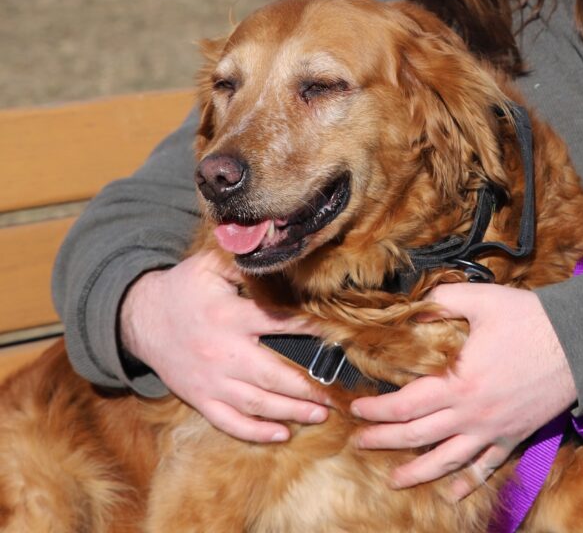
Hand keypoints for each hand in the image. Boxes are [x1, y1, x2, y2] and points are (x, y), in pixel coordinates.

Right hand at [118, 249, 333, 441]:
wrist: (140, 318)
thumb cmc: (183, 287)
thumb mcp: (210, 265)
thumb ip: (242, 261)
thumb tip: (274, 251)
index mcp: (229, 316)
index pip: (277, 322)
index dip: (308, 328)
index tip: (336, 336)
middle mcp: (222, 352)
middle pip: (271, 375)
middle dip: (306, 388)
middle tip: (334, 396)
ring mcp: (210, 381)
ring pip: (255, 404)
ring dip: (290, 412)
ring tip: (320, 416)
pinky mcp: (199, 398)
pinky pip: (229, 422)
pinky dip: (255, 433)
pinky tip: (281, 435)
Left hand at [351, 283, 576, 498]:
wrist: (577, 344)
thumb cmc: (529, 319)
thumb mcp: (482, 299)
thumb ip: (444, 299)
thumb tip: (417, 302)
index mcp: (458, 382)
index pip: (404, 405)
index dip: (376, 409)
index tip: (357, 408)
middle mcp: (471, 414)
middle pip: (417, 437)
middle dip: (384, 441)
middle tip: (361, 442)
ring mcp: (492, 430)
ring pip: (446, 461)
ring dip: (417, 473)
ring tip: (395, 480)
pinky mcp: (514, 436)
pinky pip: (486, 467)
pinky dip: (467, 483)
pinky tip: (452, 492)